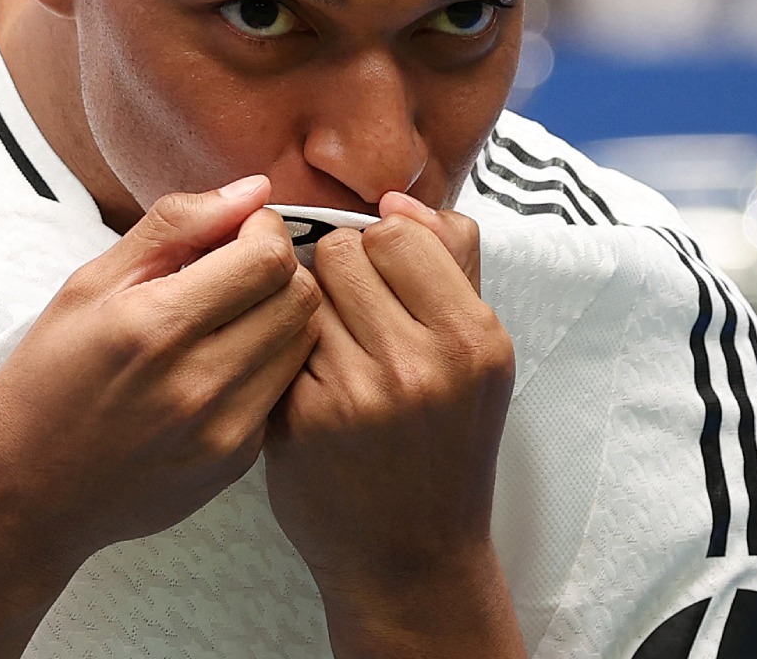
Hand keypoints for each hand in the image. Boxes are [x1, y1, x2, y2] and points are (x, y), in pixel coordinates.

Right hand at [0, 175, 321, 577]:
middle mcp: (198, 383)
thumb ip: (174, 226)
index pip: (268, 258)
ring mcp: (223, 431)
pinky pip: (283, 389)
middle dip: (278, 267)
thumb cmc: (46, 380)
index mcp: (154, 326)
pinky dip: (267, 363)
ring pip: (303, 343)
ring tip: (231, 314)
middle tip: (236, 269)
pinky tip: (222, 362)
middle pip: (299, 298)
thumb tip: (252, 189)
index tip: (236, 232)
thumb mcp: (88, 285)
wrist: (25, 497)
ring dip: (280, 313)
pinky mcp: (235, 463)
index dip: (263, 230)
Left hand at [263, 193, 521, 655]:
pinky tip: (309, 383)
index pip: (398, 233)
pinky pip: (277, 337)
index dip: (382, 249)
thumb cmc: (445, 442)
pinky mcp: (300, 419)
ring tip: (334, 348)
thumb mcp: (479, 354)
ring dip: (309, 307)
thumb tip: (396, 199)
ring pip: (301, 289)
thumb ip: (452, 262)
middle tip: (356, 319)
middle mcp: (420, 364)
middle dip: (341, 274)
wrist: (410, 557)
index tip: (387, 282)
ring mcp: (356, 394)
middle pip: (341, 251)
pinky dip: (287, 350)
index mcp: (474, 339)